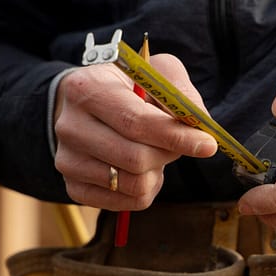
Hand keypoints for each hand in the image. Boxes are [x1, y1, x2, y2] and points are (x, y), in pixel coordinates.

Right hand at [53, 55, 217, 209]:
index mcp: (86, 88)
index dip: (176, 136)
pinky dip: (146, 190)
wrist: (85, 107)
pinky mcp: (74, 187)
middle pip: (136, 158)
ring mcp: (67, 160)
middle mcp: (70, 126)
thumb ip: (179, 92)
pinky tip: (142, 170)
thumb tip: (199, 123)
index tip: (208, 145)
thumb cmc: (126, 87)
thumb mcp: (153, 72)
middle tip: (178, 144)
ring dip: (158, 172)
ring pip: (134, 184)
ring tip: (155, 153)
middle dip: (169, 154)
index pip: (136, 122)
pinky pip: (126, 202)